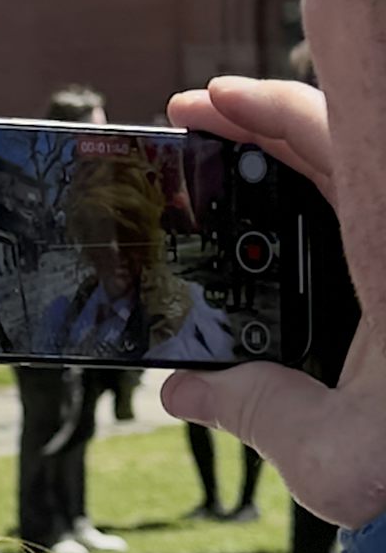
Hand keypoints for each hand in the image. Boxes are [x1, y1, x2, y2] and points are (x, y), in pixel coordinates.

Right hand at [162, 77, 385, 527]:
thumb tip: (186, 393)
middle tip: (193, 115)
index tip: (209, 96)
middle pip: (341, 134)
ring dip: (288, 146)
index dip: (275, 95)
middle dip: (261, 114)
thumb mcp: (339, 457)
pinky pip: (366, 204)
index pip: (338, 132)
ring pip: (357, 162)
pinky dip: (318, 189)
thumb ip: (256, 415)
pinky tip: (276, 223)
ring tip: (223, 153)